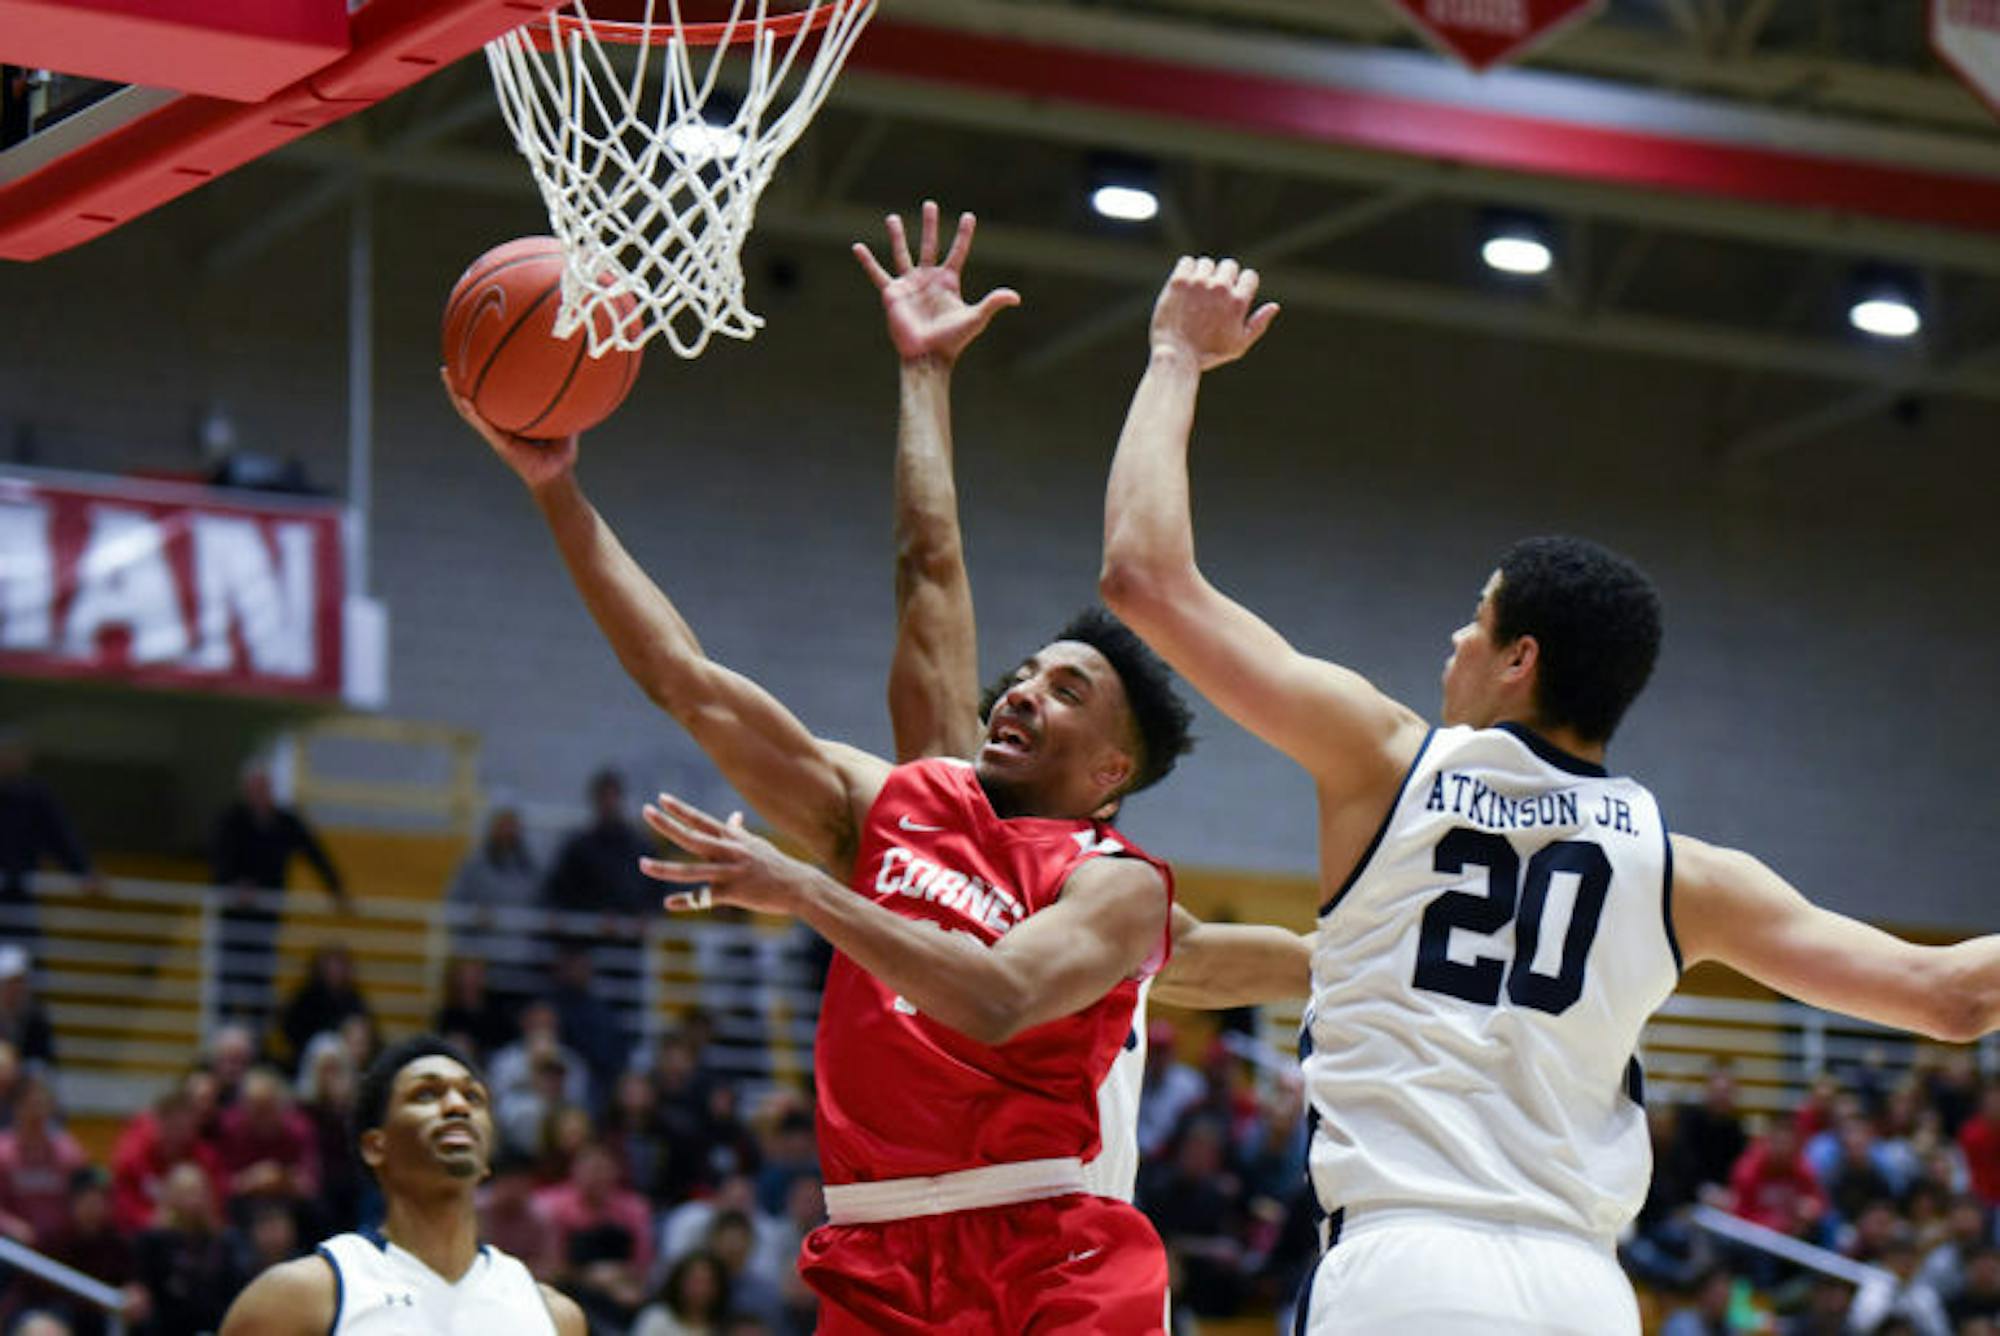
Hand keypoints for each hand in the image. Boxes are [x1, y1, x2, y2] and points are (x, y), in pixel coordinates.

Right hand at [440, 367, 578, 490]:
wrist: (557, 478)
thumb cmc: (561, 457)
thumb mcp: (566, 427)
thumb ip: (569, 408)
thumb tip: (580, 386)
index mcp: (510, 424)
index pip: (492, 401)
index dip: (481, 386)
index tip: (472, 365)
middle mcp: (499, 428)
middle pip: (474, 403)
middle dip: (459, 385)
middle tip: (449, 365)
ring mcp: (497, 436)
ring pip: (470, 413)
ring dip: (456, 395)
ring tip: (446, 375)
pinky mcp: (500, 444)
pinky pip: (483, 427)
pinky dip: (473, 413)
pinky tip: (464, 400)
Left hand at [638, 795, 817, 916]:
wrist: (799, 885)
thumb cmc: (775, 864)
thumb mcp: (756, 844)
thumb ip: (739, 832)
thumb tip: (734, 816)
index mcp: (732, 838)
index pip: (701, 820)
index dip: (681, 809)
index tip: (661, 799)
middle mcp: (729, 851)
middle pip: (692, 837)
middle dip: (667, 825)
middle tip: (645, 811)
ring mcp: (730, 872)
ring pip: (691, 870)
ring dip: (664, 868)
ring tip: (642, 863)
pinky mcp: (733, 893)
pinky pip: (704, 899)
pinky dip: (686, 902)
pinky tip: (669, 904)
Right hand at [853, 200, 1019, 366]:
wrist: (927, 355)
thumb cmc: (952, 340)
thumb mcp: (975, 319)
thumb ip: (992, 304)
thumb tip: (1016, 297)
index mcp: (948, 282)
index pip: (958, 252)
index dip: (964, 235)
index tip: (969, 216)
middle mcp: (928, 279)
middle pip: (930, 245)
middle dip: (930, 225)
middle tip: (930, 204)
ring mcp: (909, 285)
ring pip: (902, 253)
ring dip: (898, 236)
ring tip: (893, 218)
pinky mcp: (892, 294)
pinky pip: (877, 274)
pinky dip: (867, 261)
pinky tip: (857, 247)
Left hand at [1150, 256, 1279, 370]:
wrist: (1176, 355)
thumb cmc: (1208, 354)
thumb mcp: (1239, 345)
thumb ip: (1258, 324)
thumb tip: (1274, 306)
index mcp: (1238, 302)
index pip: (1249, 275)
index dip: (1242, 285)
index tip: (1231, 295)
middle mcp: (1221, 288)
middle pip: (1229, 265)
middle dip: (1223, 277)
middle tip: (1212, 295)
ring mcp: (1199, 283)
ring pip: (1207, 263)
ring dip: (1203, 275)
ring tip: (1196, 294)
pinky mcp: (1179, 282)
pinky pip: (1187, 262)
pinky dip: (1186, 271)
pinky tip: (1184, 287)